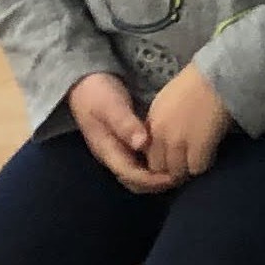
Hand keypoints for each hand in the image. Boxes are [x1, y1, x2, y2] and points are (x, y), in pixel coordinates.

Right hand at [66, 73, 172, 192]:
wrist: (84, 81)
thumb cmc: (97, 93)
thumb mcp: (111, 107)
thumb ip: (125, 124)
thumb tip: (142, 144)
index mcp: (107, 150)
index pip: (130, 175)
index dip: (152, 180)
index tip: (174, 176)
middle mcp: (112, 155)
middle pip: (134, 180)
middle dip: (156, 183)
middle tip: (181, 174)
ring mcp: (117, 149)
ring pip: (137, 173)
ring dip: (156, 175)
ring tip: (179, 168)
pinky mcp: (124, 143)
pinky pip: (139, 161)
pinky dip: (154, 164)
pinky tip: (169, 156)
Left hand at [143, 65, 231, 183]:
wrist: (218, 76)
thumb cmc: (196, 83)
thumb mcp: (166, 102)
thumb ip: (160, 123)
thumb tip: (161, 140)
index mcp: (152, 123)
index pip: (148, 154)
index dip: (160, 158)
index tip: (170, 157)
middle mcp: (161, 136)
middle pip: (160, 168)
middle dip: (171, 168)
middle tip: (185, 162)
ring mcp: (179, 143)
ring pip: (178, 172)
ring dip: (187, 168)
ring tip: (197, 159)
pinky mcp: (199, 147)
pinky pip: (197, 168)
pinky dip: (203, 164)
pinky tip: (209, 153)